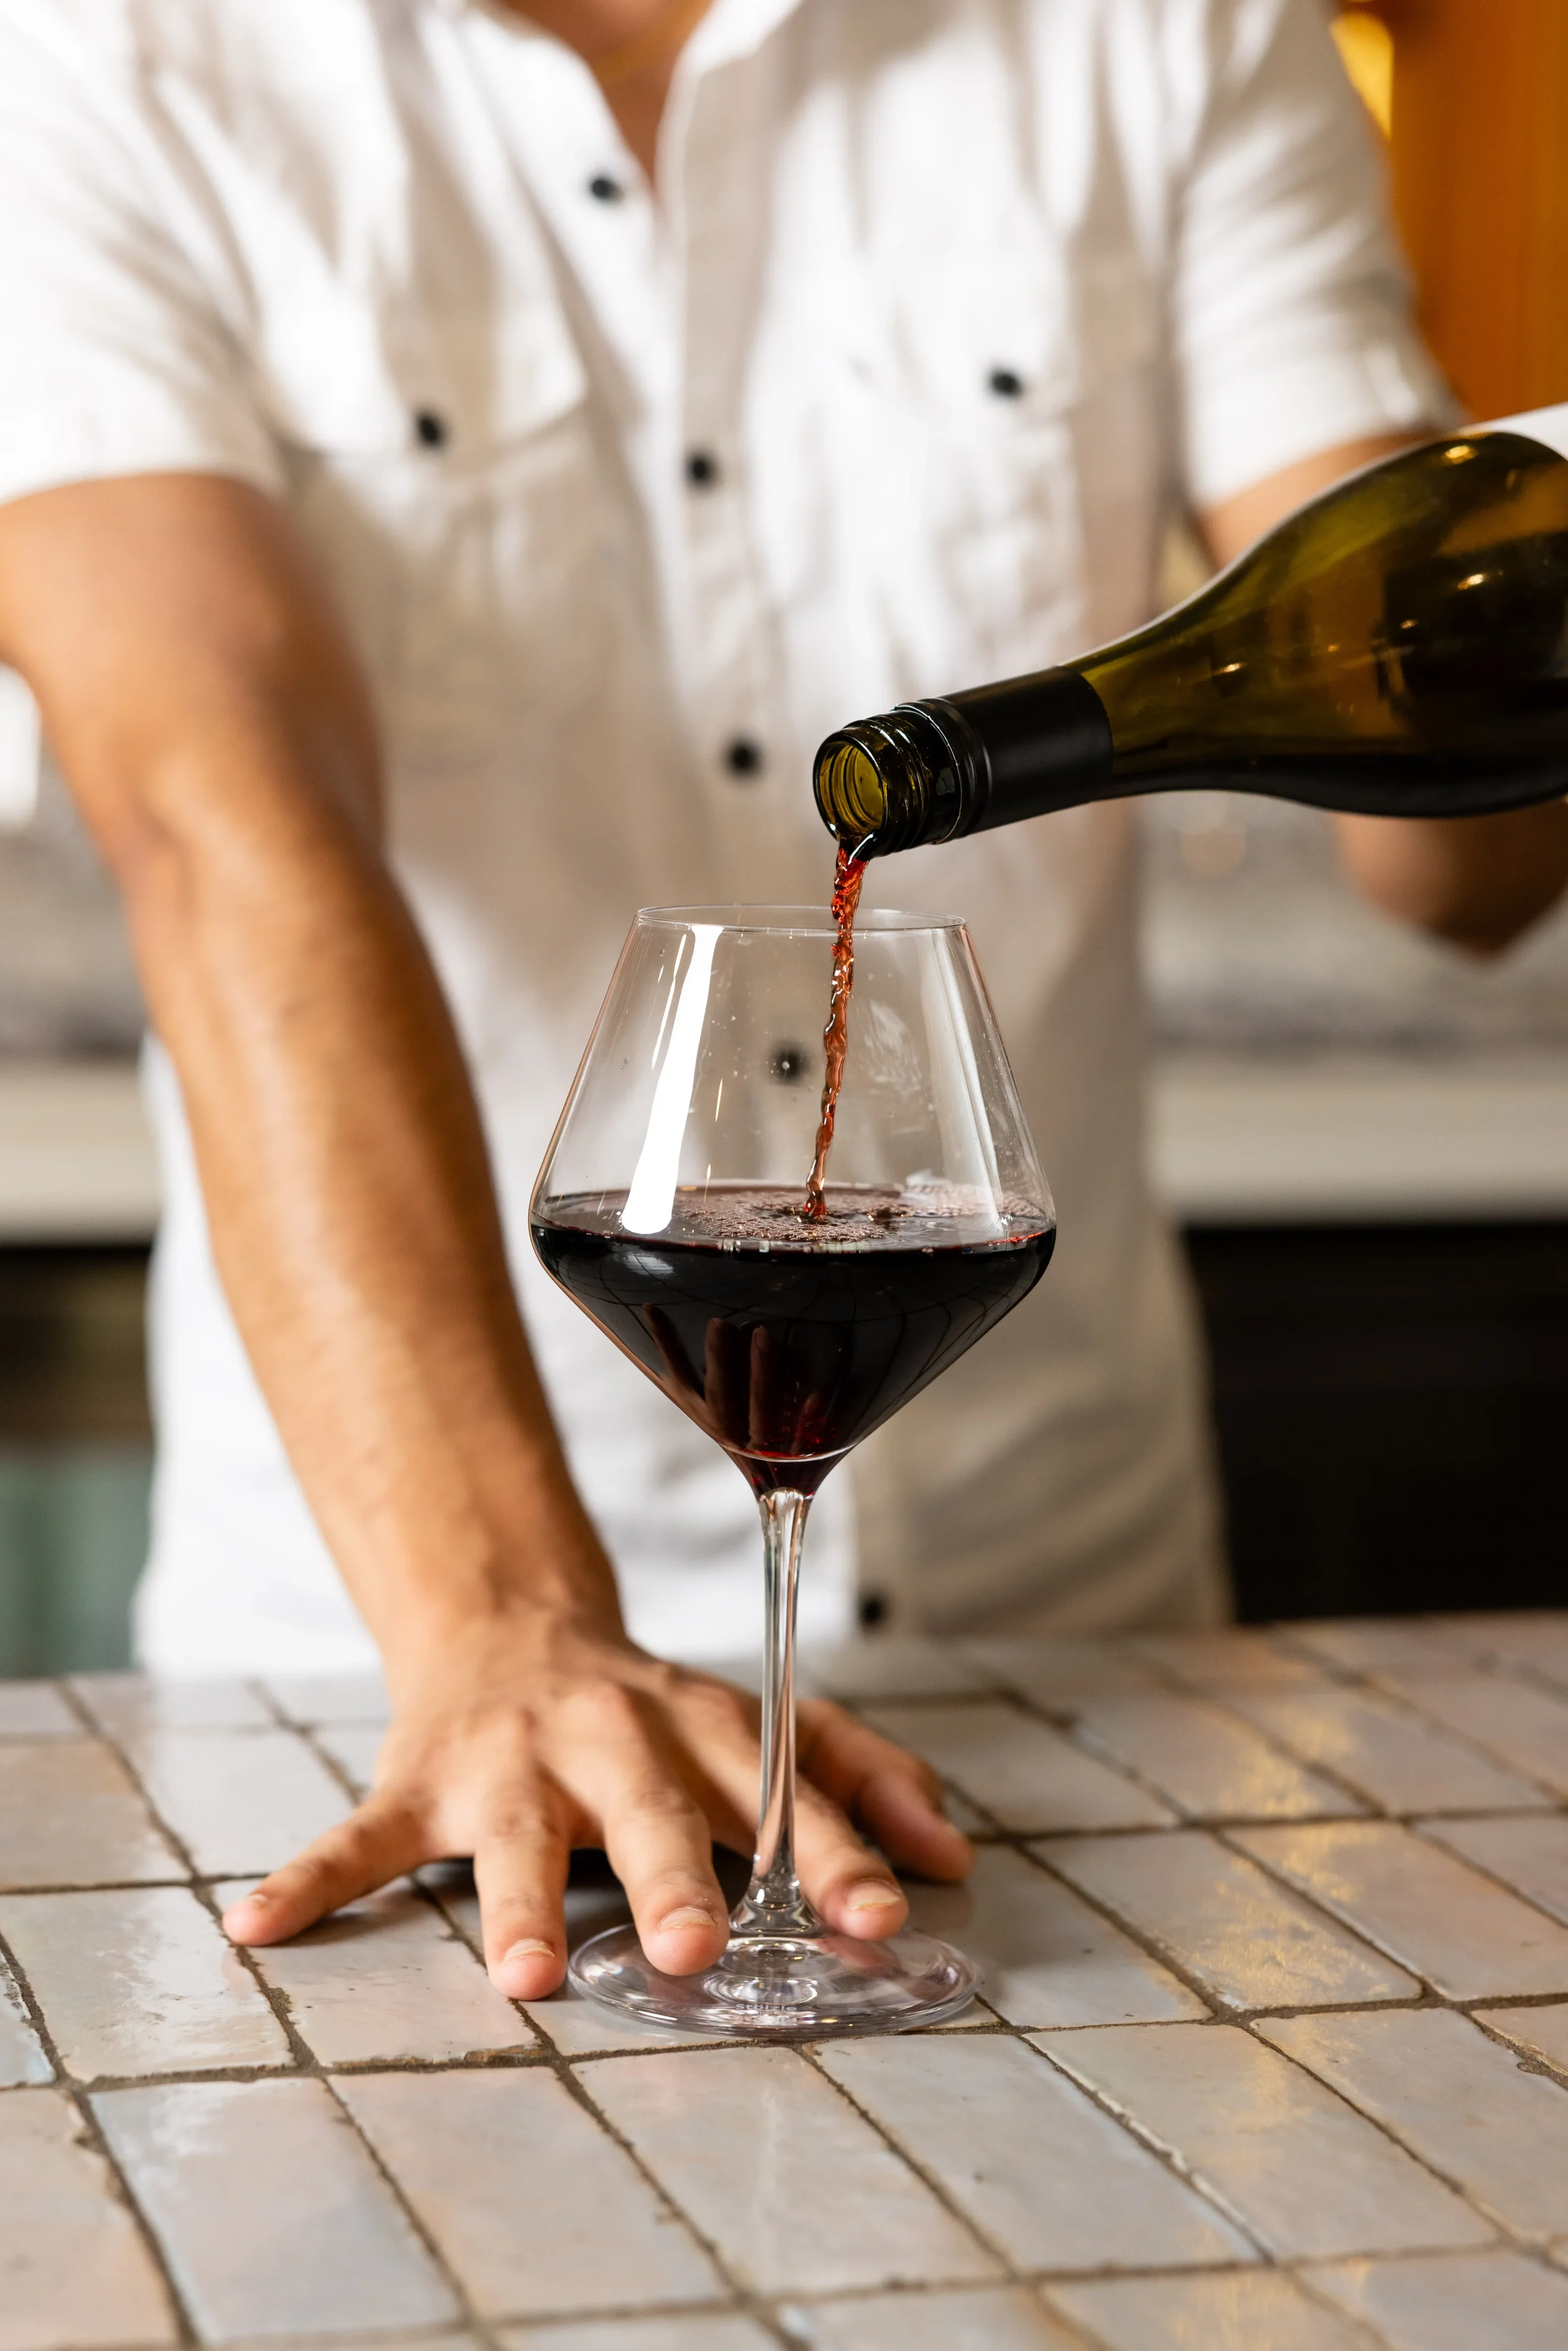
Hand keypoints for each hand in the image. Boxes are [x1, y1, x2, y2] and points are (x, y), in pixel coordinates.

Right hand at [221, 1601, 972, 1997]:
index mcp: (698, 1723)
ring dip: (512, 1899)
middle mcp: (606, 1733)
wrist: (509, 1622)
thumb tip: (954, 1853)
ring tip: (519, 1973)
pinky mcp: (419, 1779)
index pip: (779, 1789)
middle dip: (674, 1875)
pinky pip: (360, 1834)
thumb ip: (858, 1776)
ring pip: (511, 1830)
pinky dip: (310, 1878)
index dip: (831, 1852)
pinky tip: (262, 1925)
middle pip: (648, 1804)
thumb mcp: (757, 1722)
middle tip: (695, 1951)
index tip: (880, 1918)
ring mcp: (505, 1758)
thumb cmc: (651, 1705)